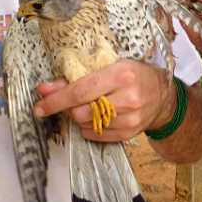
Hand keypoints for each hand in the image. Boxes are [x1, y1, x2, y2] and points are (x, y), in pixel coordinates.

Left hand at [34, 60, 175, 141]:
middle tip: (69, 102)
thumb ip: (76, 78)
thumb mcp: (109, 66)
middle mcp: (128, 98)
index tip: (39, 107)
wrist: (162, 95)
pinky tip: (96, 116)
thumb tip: (45, 89)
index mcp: (122, 74)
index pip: (81, 90)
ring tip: (88, 105)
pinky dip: (89, 127)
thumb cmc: (134, 74)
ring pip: (87, 125)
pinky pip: (96, 135)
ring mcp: (130, 118)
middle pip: (82, 111)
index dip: (57, 100)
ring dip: (79, 117)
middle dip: (68, 108)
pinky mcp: (130, 133)